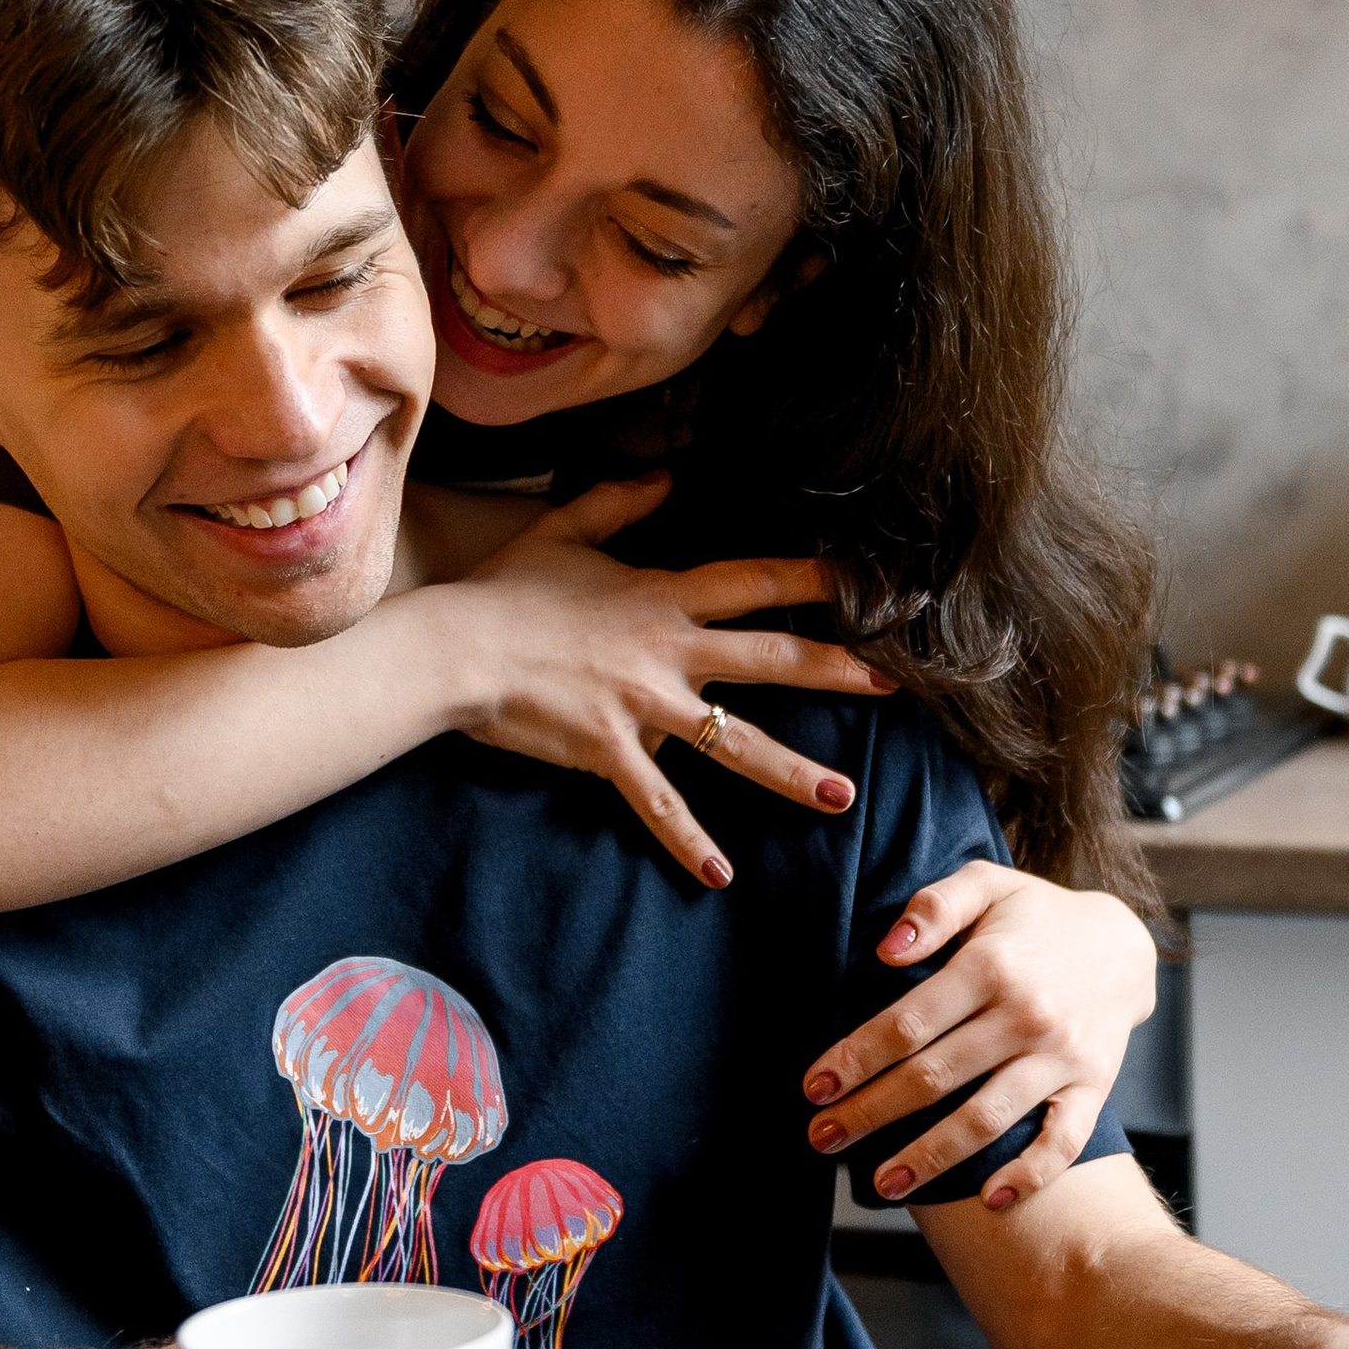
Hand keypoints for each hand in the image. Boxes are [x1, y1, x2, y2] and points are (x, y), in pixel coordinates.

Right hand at [443, 476, 889, 887]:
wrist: (453, 647)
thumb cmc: (504, 590)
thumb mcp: (562, 528)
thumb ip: (619, 500)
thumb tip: (668, 473)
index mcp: (662, 596)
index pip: (754, 581)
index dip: (814, 577)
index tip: (866, 580)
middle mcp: (667, 650)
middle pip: (770, 660)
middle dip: (837, 670)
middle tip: (895, 683)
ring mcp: (643, 704)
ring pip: (734, 743)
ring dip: (791, 772)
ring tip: (842, 797)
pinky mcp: (611, 750)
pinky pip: (659, 803)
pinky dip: (688, 841)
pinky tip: (719, 874)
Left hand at [800, 864, 1158, 1203]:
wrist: (1123, 945)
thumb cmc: (1035, 916)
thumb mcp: (986, 885)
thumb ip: (933, 907)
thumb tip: (886, 951)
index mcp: (992, 966)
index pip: (908, 1023)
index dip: (855, 1059)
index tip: (814, 1087)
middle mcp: (1027, 1015)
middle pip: (935, 1077)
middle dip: (871, 1113)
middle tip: (822, 1138)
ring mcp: (1063, 1057)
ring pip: (988, 1118)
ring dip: (931, 1156)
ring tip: (883, 1184)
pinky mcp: (1093, 1087)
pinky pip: (1063, 1141)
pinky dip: (1029, 1175)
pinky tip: (989, 1201)